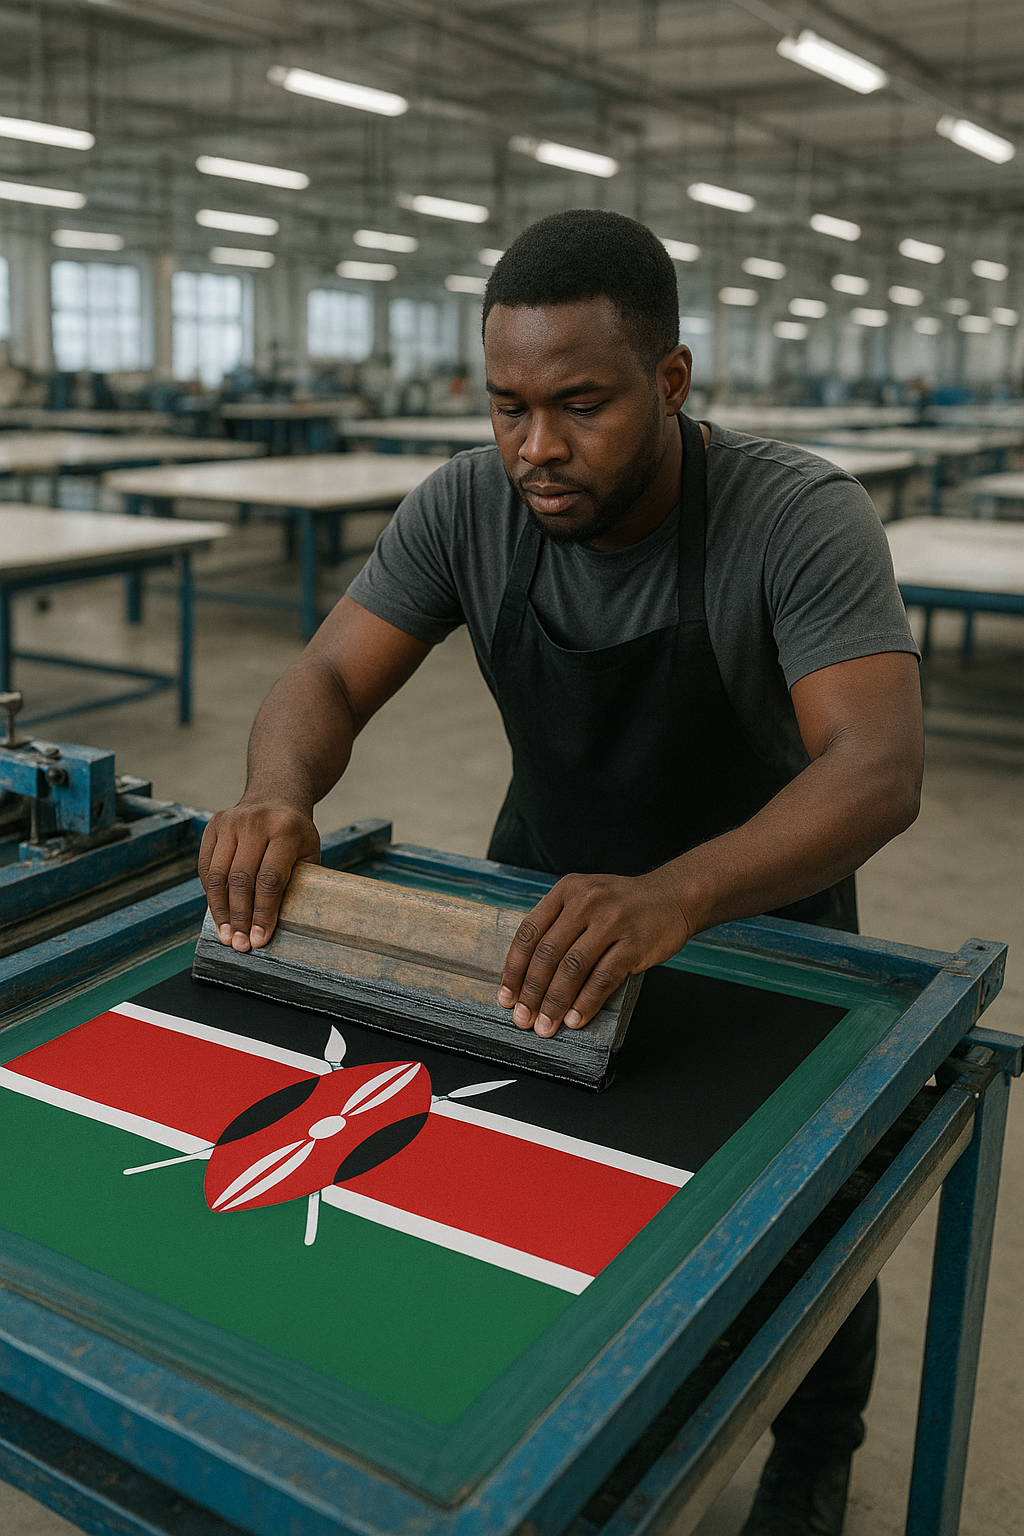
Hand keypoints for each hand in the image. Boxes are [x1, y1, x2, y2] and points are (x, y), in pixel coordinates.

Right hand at [198, 801, 320, 952]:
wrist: (275, 797)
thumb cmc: (295, 834)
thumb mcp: (307, 854)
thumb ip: (295, 882)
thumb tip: (275, 927)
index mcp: (285, 830)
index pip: (270, 878)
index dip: (264, 912)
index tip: (260, 939)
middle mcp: (255, 823)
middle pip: (241, 879)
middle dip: (240, 917)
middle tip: (241, 944)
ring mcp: (230, 822)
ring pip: (219, 875)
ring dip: (221, 911)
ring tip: (226, 935)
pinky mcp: (212, 826)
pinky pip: (206, 867)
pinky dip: (211, 894)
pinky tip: (218, 914)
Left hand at [496, 869, 692, 1036]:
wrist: (674, 896)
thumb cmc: (624, 905)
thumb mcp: (586, 898)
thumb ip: (559, 924)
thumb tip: (528, 976)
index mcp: (566, 890)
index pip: (529, 933)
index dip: (514, 969)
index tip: (506, 997)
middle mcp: (586, 901)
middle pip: (548, 954)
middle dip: (532, 993)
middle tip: (523, 1019)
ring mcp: (611, 920)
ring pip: (572, 968)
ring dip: (556, 1003)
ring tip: (547, 1025)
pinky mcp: (634, 942)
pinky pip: (603, 978)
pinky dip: (586, 1002)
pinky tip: (577, 1019)